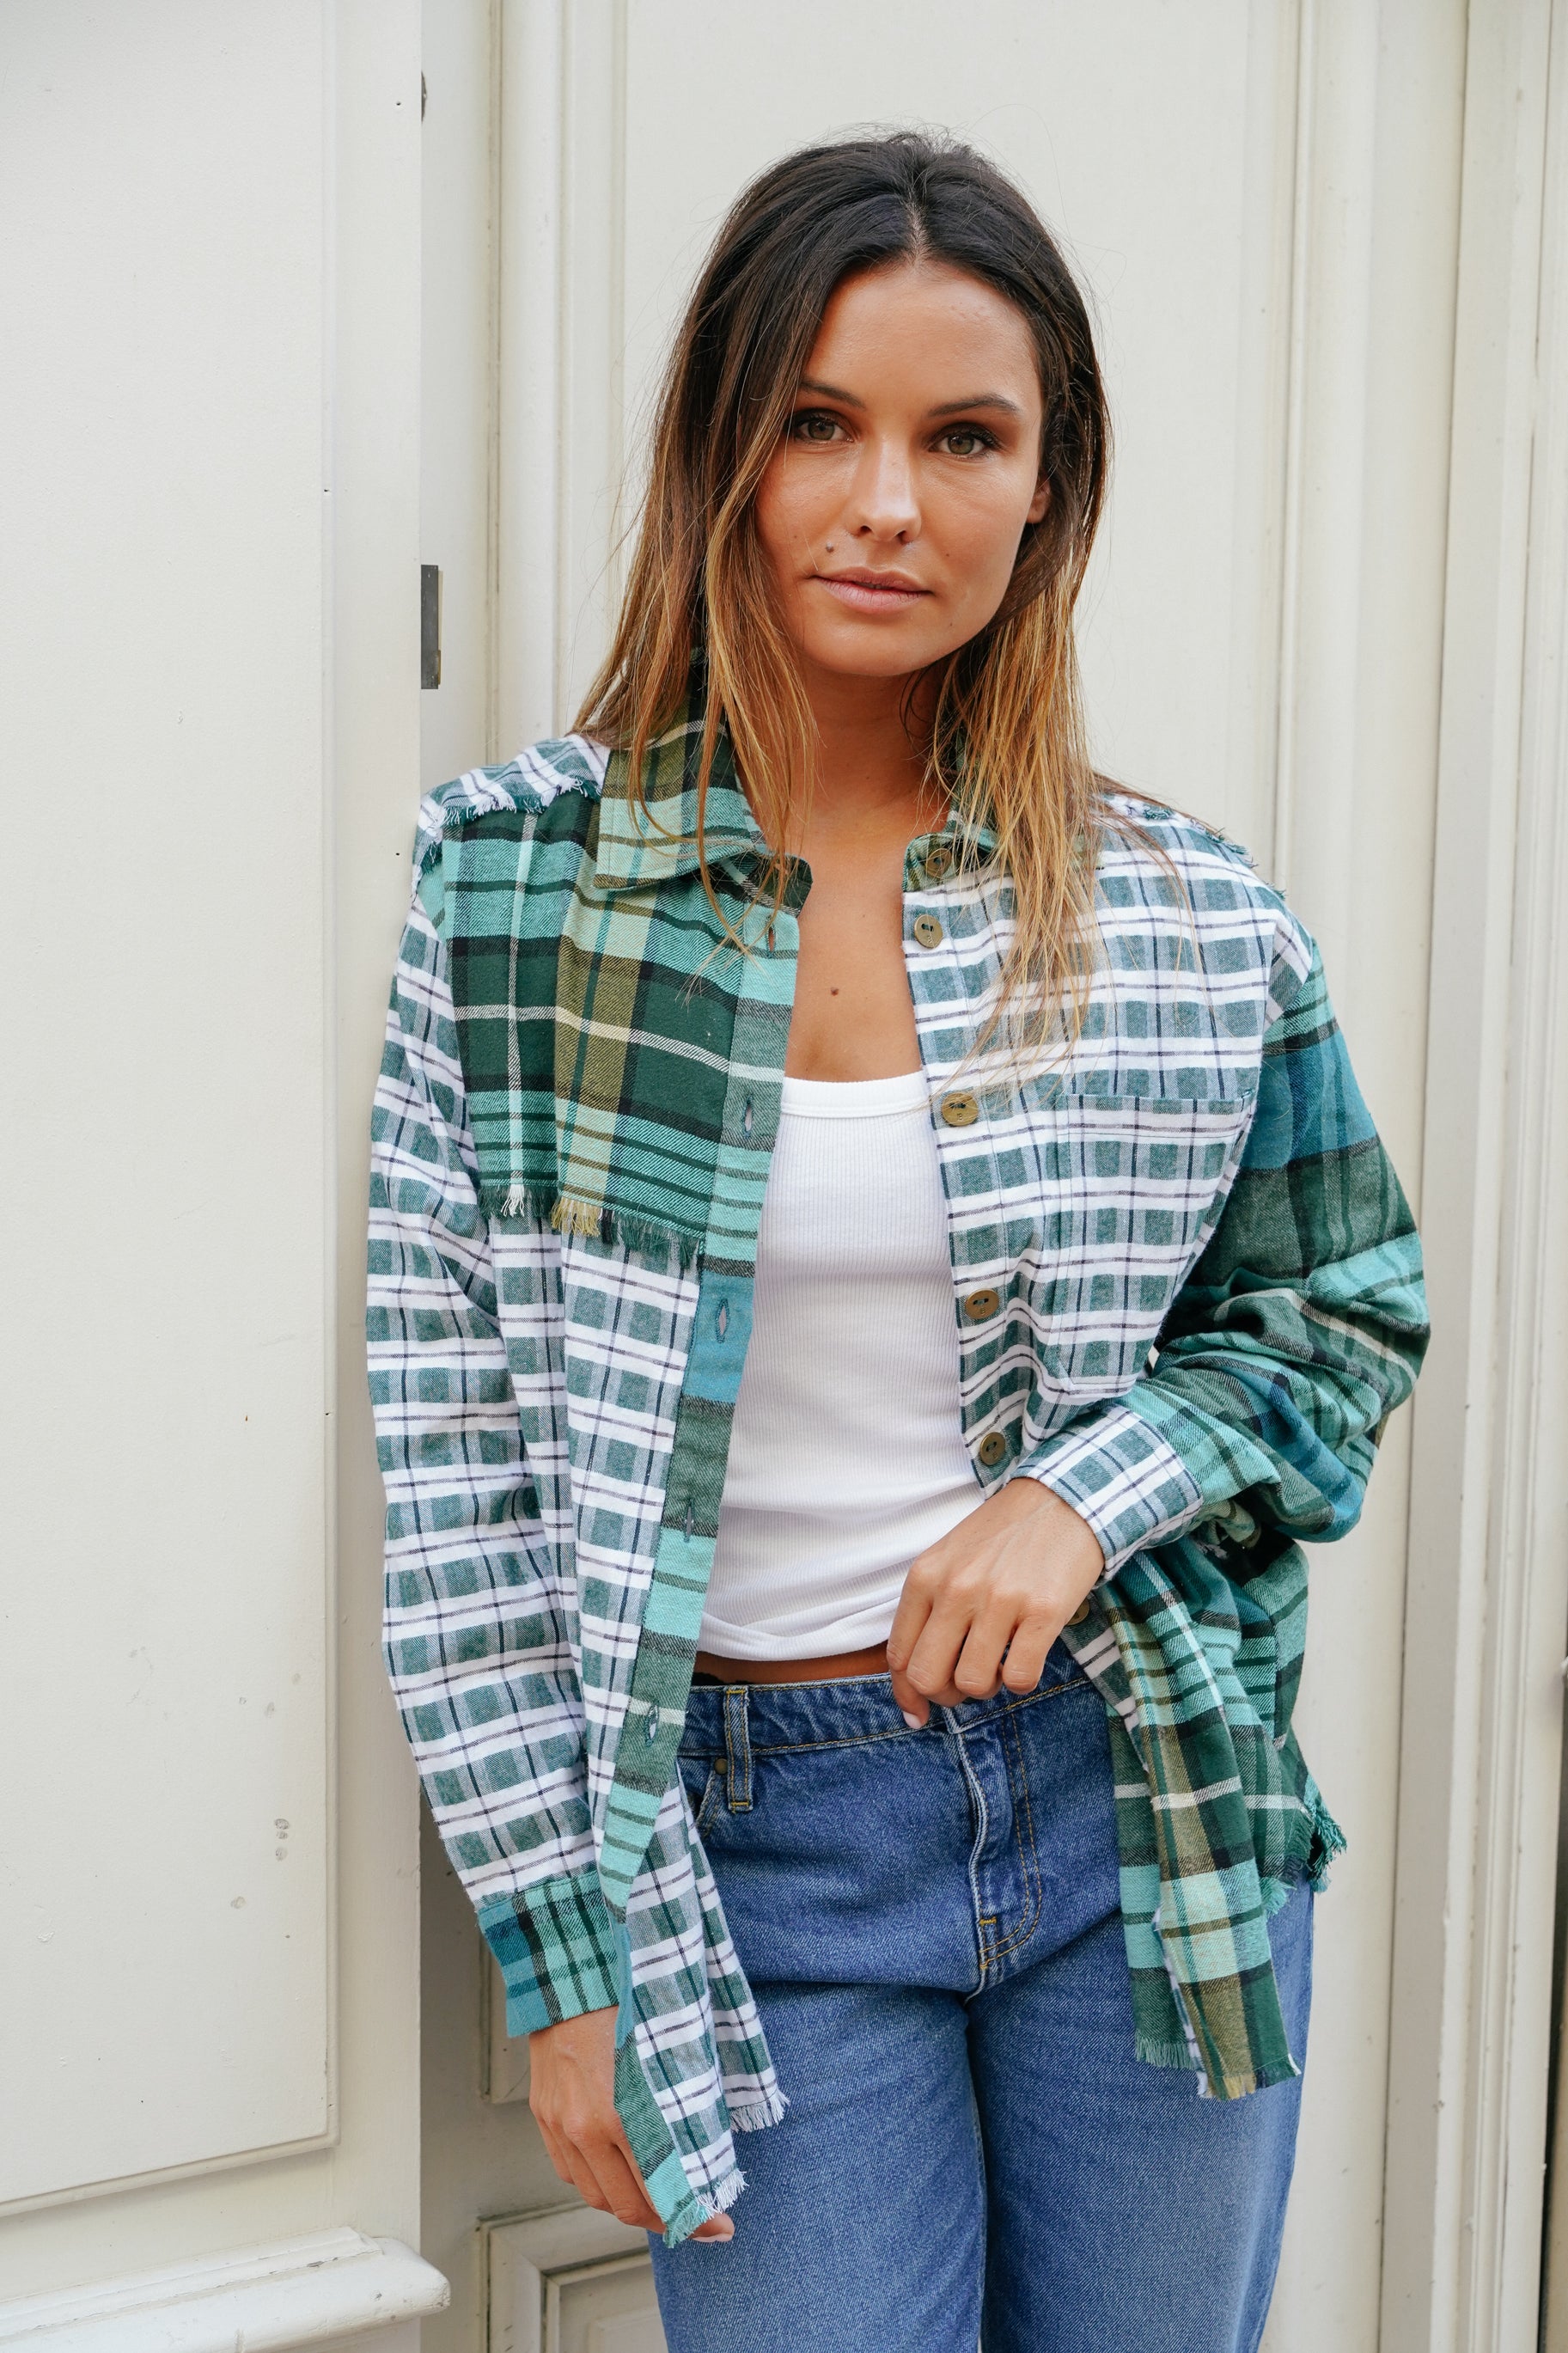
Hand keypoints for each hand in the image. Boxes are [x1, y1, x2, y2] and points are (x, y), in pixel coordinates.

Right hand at [528, 2006, 733, 2240]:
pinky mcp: (543, 2114)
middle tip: (694, 2219)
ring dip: (628, 2206)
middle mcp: (585, 2127)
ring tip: (656, 2201)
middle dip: (665, 2221)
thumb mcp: (667, 2053)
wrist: (570, 1971)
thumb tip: (706, 2145)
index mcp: (622, 2112)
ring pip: (595, 2195)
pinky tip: (615, 2174)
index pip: (663, 2189)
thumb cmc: (626, 2001)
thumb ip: (681, 2103)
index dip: (696, 2216)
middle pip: (627, 2206)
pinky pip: (569, 2171)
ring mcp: (559, 2123)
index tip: (721, 2225)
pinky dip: (595, 2183)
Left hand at [887, 1479, 1103, 1726]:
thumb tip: (914, 1687)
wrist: (1063, 1499)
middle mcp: (956, 1588)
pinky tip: (1027, 1656)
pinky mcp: (1043, 1611)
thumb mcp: (950, 1561)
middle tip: (967, 1682)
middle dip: (946, 1695)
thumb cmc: (1003, 1537)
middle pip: (928, 1677)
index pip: (899, 1656)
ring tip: (1000, 1662)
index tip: (921, 1712)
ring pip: (972, 1683)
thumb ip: (928, 1612)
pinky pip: (1019, 1678)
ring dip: (987, 1687)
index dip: (907, 1694)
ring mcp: (999, 1599)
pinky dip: (1021, 1681)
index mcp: (926, 1576)